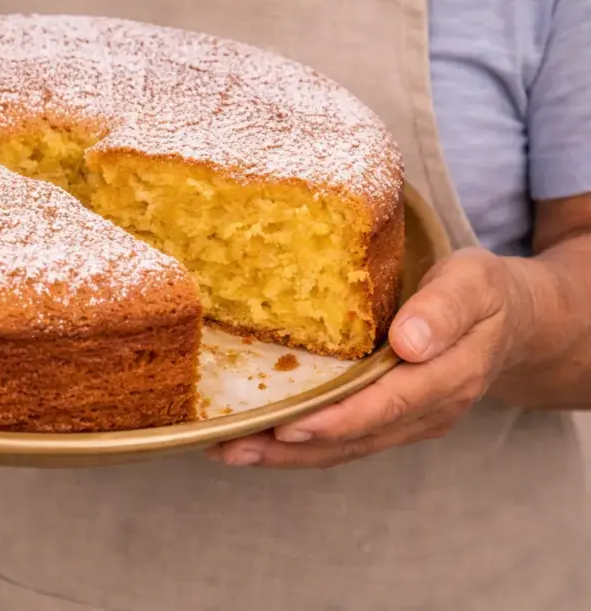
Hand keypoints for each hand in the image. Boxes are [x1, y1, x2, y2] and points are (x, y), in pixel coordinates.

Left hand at [209, 248, 534, 467]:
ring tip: (226, 451)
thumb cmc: (483, 293)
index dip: (336, 419)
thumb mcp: (474, 283)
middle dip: (290, 448)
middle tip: (230, 447)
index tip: (287, 426)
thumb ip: (445, 309)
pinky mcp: (390, 420)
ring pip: (343, 448)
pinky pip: (342, 440)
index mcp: (448, 375)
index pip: (387, 404)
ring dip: (284, 455)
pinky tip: (256, 439)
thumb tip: (410, 342)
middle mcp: (427, 410)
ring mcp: (408, 422)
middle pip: (353, 438)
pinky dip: (298, 445)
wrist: (510, 321)